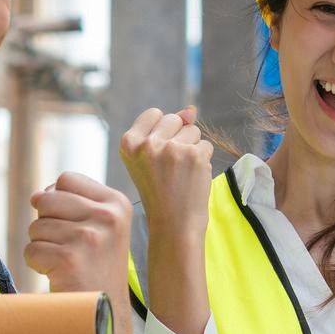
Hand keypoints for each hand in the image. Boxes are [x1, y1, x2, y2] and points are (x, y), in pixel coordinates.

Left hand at [25, 172, 131, 294]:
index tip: (73, 223)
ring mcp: (89, 238)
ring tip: (67, 262)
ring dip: (43, 245)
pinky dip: (38, 264)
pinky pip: (31, 250)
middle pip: (46, 198)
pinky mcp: (69, 260)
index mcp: (118, 203)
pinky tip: (60, 274)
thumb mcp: (103, 226)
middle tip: (67, 245)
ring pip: (36, 226)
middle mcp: (108, 217)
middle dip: (47, 222)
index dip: (58, 200)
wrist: (106, 313)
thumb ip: (76, 202)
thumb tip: (37, 195)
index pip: (67, 179)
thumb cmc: (97, 266)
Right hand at [119, 107, 213, 242]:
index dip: (163, 132)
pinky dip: (203, 160)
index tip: (159, 156)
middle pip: (175, 119)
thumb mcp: (150, 159)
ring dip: (192, 149)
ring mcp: (171, 148)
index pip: (154, 114)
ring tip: (181, 173)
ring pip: (193, 131)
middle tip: (170, 168)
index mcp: (128, 143)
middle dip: (179, 138)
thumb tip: (191, 110)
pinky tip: (193, 178)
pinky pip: (206, 145)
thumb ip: (166, 129)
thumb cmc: (161, 192)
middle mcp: (147, 144)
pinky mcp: (194, 155)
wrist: (173, 224)